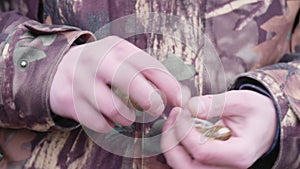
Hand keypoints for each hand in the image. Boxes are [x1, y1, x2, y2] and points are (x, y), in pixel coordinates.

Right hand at [50, 36, 181, 131]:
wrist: (61, 69)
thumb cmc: (104, 68)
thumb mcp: (124, 61)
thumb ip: (150, 74)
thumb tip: (180, 94)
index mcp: (117, 48)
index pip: (148, 65)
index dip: (168, 85)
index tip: (179, 100)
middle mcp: (98, 60)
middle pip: (129, 80)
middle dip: (149, 99)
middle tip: (156, 109)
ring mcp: (81, 79)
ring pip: (112, 107)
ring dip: (126, 117)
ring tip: (127, 117)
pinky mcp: (69, 99)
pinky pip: (97, 122)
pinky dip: (108, 125)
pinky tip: (108, 119)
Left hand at [161, 90, 276, 168]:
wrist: (267, 124)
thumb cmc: (257, 113)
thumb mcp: (242, 101)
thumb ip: (216, 103)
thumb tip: (191, 106)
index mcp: (239, 155)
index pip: (202, 151)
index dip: (185, 131)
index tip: (181, 111)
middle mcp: (227, 168)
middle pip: (186, 166)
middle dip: (171, 141)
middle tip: (173, 116)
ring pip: (182, 166)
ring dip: (172, 144)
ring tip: (174, 120)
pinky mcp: (210, 165)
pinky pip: (185, 161)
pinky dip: (177, 145)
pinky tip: (179, 127)